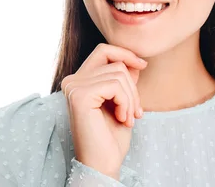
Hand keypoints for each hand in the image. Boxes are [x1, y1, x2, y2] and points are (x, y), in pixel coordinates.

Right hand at [61, 43, 146, 179]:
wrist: (103, 164)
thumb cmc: (111, 137)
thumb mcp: (122, 102)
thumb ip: (124, 80)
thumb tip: (134, 60)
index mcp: (79, 80)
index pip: (103, 51)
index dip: (124, 54)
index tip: (142, 66)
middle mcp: (72, 81)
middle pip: (115, 63)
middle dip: (133, 87)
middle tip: (136, 112)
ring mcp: (74, 87)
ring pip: (118, 73)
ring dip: (131, 98)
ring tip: (129, 118)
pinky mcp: (80, 96)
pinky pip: (115, 85)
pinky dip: (126, 102)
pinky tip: (123, 119)